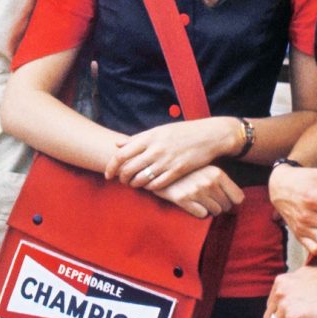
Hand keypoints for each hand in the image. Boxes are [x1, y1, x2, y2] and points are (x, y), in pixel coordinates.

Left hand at [106, 117, 239, 189]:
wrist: (208, 136)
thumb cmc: (181, 132)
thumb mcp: (158, 130)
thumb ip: (137, 138)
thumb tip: (118, 144)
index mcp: (148, 137)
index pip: (122, 155)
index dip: (111, 166)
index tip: (108, 174)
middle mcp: (155, 149)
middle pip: (129, 169)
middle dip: (122, 178)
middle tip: (121, 181)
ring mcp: (166, 161)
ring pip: (142, 179)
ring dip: (135, 184)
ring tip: (134, 184)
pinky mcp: (178, 171)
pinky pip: (158, 184)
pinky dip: (150, 187)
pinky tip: (149, 187)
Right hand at [153, 164, 244, 218]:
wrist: (159, 168)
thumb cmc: (187, 171)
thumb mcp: (206, 169)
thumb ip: (221, 181)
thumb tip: (237, 201)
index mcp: (217, 173)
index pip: (238, 198)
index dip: (231, 200)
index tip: (222, 198)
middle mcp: (209, 182)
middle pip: (226, 207)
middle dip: (218, 205)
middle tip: (206, 197)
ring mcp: (196, 191)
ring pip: (214, 212)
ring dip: (208, 208)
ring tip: (198, 198)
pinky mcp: (183, 199)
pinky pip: (201, 214)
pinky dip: (198, 211)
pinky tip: (190, 202)